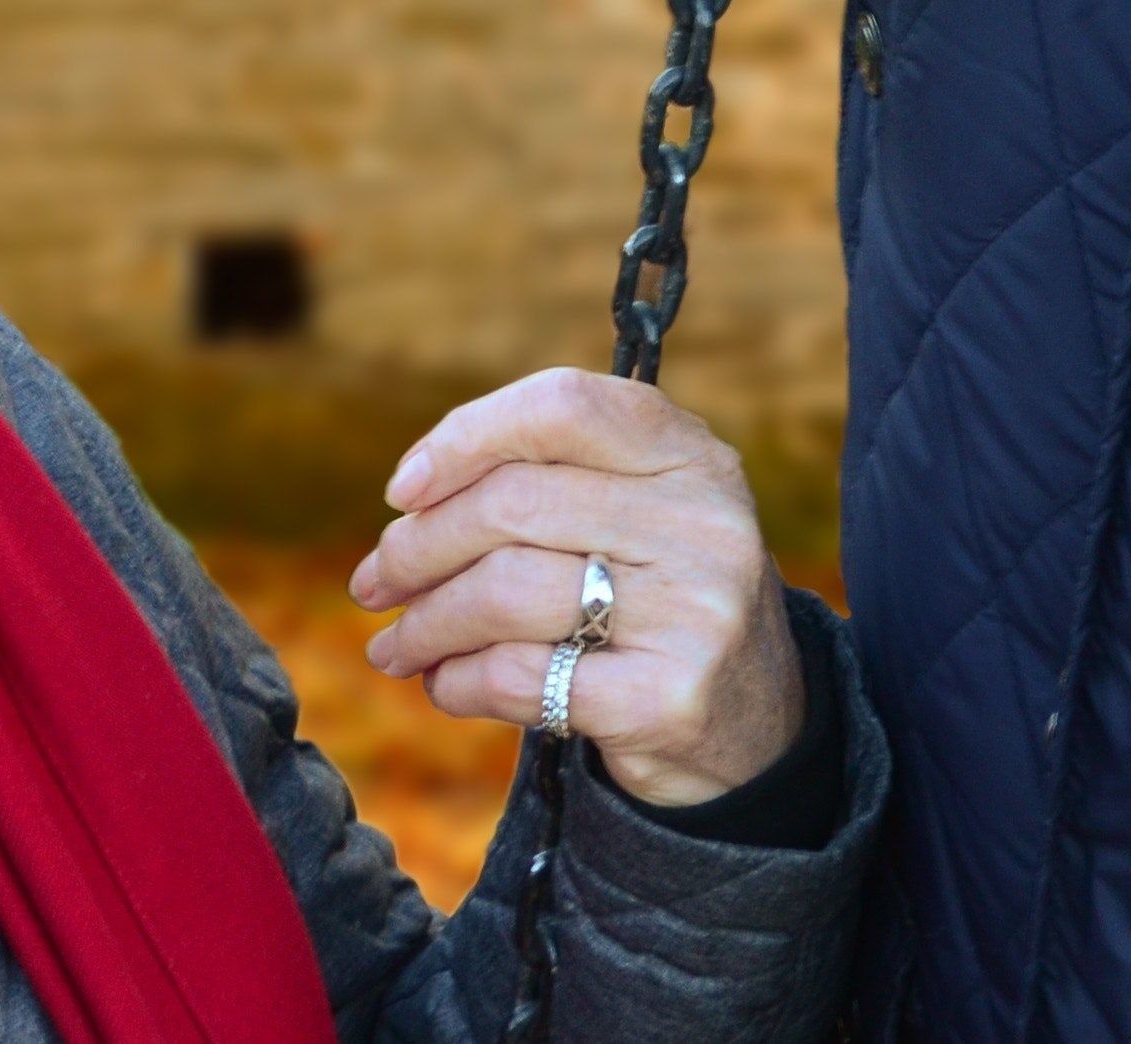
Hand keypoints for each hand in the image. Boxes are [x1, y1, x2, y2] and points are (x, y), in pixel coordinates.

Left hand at [346, 370, 802, 806]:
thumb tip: (409, 498)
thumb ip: (549, 480)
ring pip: (505, 593)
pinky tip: (445, 684)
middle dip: (418, 548)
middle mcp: (704, 522)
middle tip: (375, 583)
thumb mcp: (638, 513)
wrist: (755, 724)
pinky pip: (520, 677)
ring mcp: (694, 612)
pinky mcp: (669, 698)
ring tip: (397, 644)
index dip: (464, 438)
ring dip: (425, 624)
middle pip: (512, 506)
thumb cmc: (658, 599)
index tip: (403, 489)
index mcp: (690, 455)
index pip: (560, 407)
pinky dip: (459, 682)